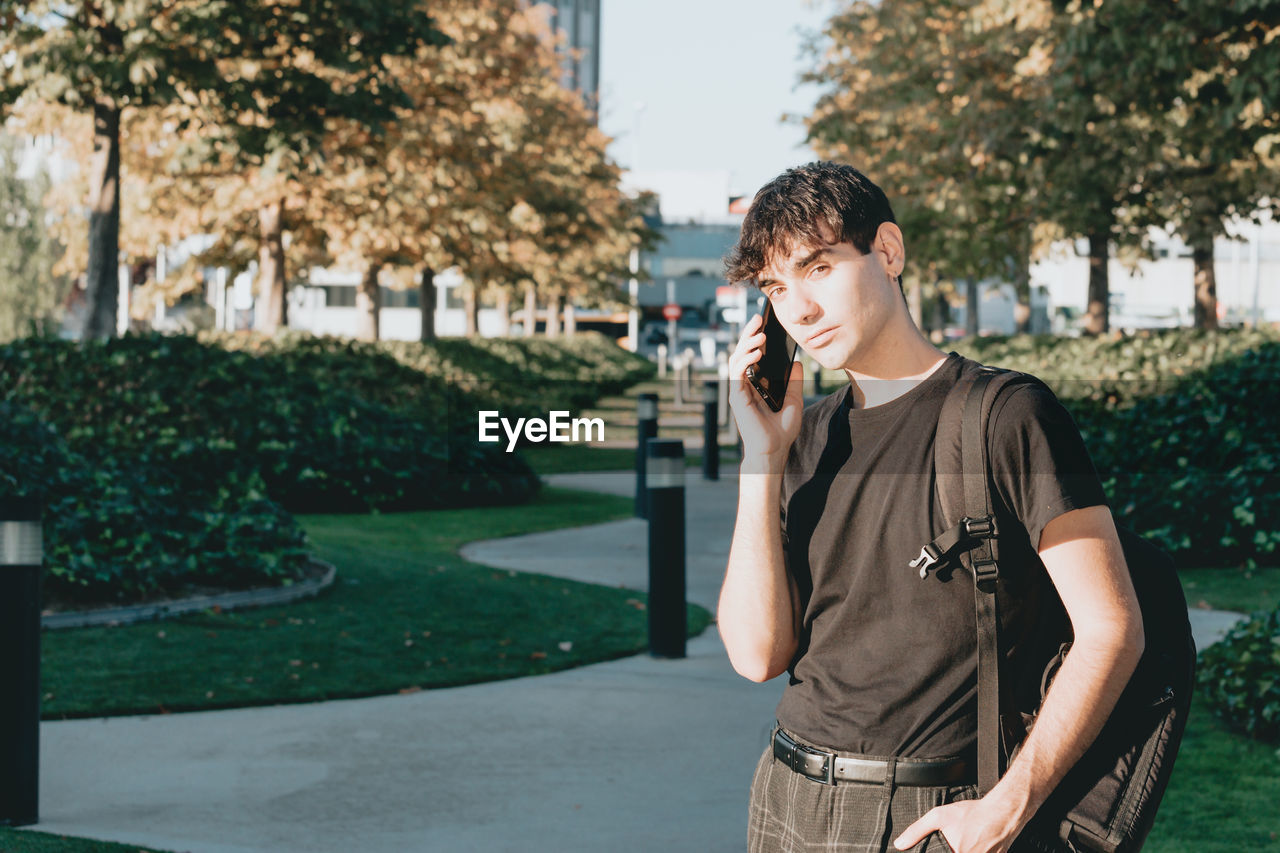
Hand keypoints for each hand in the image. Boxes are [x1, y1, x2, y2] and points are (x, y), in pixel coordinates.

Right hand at [727, 312, 804, 463]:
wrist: (774, 451)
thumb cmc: (781, 430)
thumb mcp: (794, 400)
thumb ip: (795, 382)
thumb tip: (798, 362)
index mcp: (756, 384)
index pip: (752, 355)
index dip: (755, 338)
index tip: (764, 323)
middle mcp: (744, 385)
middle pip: (742, 353)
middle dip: (749, 334)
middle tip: (758, 319)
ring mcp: (739, 391)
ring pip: (736, 359)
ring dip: (747, 344)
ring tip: (760, 335)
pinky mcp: (737, 398)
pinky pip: (737, 373)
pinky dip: (745, 360)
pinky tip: (756, 353)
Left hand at [893, 798, 1021, 852]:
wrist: (1002, 814)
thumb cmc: (972, 814)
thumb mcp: (940, 817)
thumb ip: (917, 831)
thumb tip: (899, 844)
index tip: (944, 849)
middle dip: (950, 850)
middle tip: (956, 841)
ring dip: (963, 849)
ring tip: (965, 841)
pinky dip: (975, 850)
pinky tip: (974, 843)